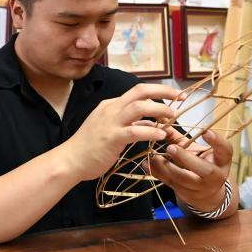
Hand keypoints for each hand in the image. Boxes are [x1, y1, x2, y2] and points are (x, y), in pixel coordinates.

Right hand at [59, 83, 180, 181]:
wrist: (70, 160)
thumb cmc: (89, 147)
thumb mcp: (109, 128)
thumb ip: (128, 123)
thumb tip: (148, 121)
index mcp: (111, 105)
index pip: (138, 92)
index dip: (158, 91)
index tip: (174, 95)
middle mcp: (111, 109)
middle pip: (141, 91)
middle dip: (164, 90)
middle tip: (180, 97)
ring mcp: (111, 122)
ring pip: (140, 107)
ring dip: (160, 109)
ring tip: (173, 117)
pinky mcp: (112, 138)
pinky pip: (135, 131)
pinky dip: (151, 131)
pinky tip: (161, 135)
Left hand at [150, 128, 232, 214]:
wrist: (206, 193)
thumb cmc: (201, 162)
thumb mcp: (196, 149)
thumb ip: (179, 136)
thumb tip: (161, 118)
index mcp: (221, 161)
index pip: (225, 151)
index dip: (217, 142)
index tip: (206, 131)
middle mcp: (214, 175)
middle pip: (205, 170)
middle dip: (186, 158)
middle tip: (170, 148)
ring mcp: (200, 187)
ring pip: (183, 179)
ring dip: (167, 167)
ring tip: (154, 155)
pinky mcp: (185, 193)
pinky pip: (169, 183)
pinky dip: (156, 172)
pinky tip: (146, 162)